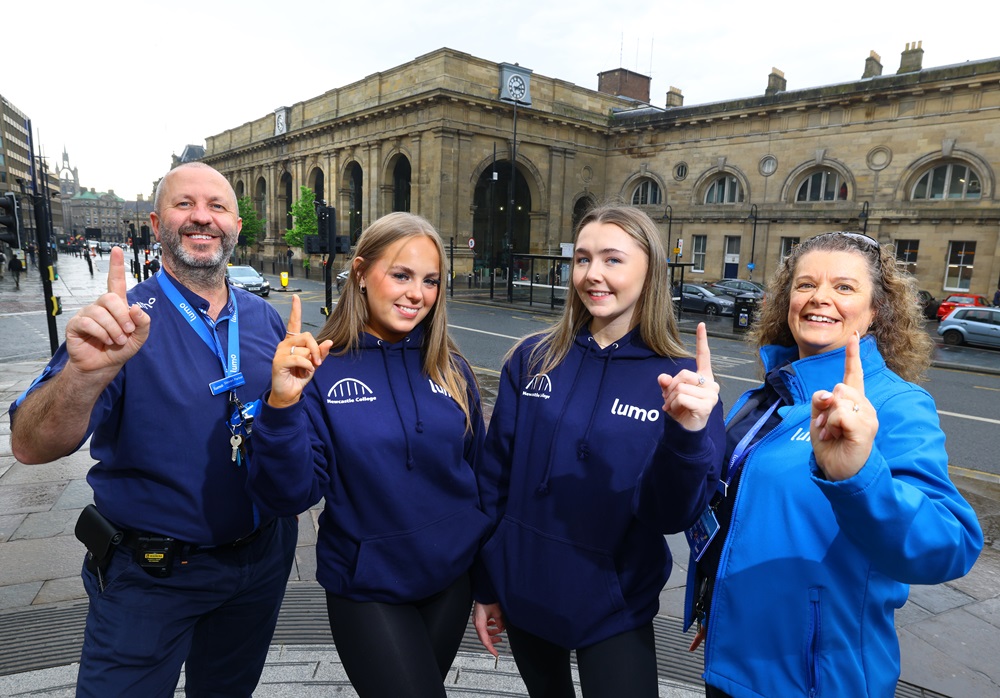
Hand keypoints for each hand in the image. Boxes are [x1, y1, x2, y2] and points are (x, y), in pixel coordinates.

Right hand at [64, 247, 148, 373]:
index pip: (115, 281)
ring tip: (116, 340)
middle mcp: (100, 306)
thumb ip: (143, 323)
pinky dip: (101, 333)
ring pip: (100, 312)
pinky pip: (88, 322)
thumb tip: (135, 307)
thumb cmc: (120, 349)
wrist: (103, 367)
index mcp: (116, 305)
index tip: (117, 250)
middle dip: (122, 316)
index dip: (116, 266)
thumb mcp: (139, 337)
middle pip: (110, 298)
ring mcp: (86, 313)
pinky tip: (104, 340)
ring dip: (113, 329)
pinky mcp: (75, 324)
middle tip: (127, 331)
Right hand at [269, 295, 332, 407]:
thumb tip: (329, 341)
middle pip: (307, 336)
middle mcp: (285, 343)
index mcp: (293, 341)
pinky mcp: (279, 361)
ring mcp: (280, 352)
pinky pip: (299, 359)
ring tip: (306, 369)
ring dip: (311, 361)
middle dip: (316, 349)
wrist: (290, 392)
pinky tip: (304, 372)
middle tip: (318, 362)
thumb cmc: (299, 376)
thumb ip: (321, 352)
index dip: (296, 310)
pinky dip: (306, 366)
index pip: (294, 322)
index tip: (296, 297)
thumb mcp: (314, 363)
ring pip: (304, 349)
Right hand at [473, 602, 504, 657]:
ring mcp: (477, 619)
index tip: (495, 654)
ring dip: (492, 632)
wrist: (484, 591)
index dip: (490, 648)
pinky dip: (490, 626)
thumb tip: (502, 628)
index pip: (485, 640)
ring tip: (500, 630)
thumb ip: (500, 622)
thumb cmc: (488, 599)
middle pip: (484, 636)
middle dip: (492, 639)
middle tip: (500, 640)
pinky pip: (484, 625)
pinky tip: (495, 623)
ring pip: (484, 631)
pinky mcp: (479, 616)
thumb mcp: (497, 612)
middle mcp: (477, 622)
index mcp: (480, 624)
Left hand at [658, 322, 719, 431]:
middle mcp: (710, 384)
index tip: (701, 325)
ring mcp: (710, 395)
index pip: (704, 356)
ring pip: (680, 387)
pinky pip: (681, 397)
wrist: (685, 430)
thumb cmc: (681, 409)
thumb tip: (663, 378)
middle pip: (683, 374)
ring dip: (671, 398)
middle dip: (671, 387)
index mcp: (703, 377)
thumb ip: (667, 383)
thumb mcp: (670, 393)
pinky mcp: (706, 406)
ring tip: (674, 407)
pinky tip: (677, 411)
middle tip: (670, 399)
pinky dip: (673, 404)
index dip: (702, 340)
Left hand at [810, 332, 878, 480]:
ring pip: (839, 399)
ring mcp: (867, 416)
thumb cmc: (831, 446)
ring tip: (833, 433)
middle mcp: (864, 405)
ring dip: (828, 418)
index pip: (853, 374)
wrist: (839, 472)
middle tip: (827, 427)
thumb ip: (820, 403)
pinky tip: (837, 436)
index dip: (852, 355)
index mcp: (853, 402)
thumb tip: (828, 393)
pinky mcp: (866, 427)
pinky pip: (841, 414)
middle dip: (825, 407)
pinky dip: (832, 425)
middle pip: (838, 386)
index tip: (853, 335)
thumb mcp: (819, 420)